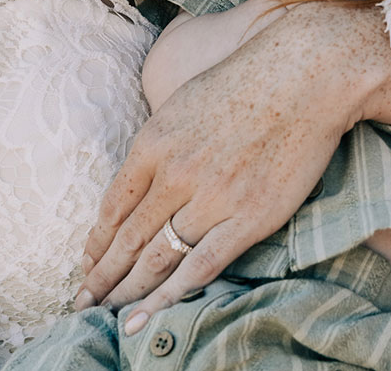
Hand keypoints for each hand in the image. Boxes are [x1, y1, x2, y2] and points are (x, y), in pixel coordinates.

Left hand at [77, 3, 390, 333]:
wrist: (308, 74)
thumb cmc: (250, 78)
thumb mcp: (185, 101)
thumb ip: (160, 143)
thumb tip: (140, 180)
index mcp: (154, 142)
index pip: (112, 206)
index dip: (96, 241)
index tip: (86, 261)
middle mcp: (175, 174)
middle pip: (127, 238)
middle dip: (101, 274)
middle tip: (82, 300)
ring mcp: (212, 199)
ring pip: (156, 258)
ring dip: (127, 290)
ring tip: (108, 312)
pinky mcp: (249, 218)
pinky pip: (200, 267)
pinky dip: (168, 296)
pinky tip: (146, 315)